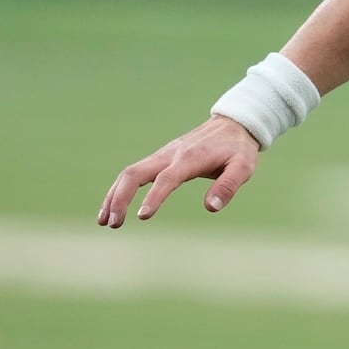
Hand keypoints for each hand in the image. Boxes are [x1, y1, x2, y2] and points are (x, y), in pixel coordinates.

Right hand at [98, 115, 260, 227]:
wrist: (232, 125)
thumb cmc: (238, 149)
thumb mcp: (243, 167)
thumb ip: (228, 186)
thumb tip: (210, 207)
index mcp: (191, 158)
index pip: (167, 179)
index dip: (154, 197)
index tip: (142, 216)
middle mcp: (170, 154)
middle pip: (134, 173)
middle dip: (120, 198)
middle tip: (113, 224)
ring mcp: (162, 155)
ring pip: (129, 173)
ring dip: (114, 196)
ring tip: (105, 222)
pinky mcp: (159, 158)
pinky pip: (134, 172)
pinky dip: (120, 189)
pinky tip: (113, 207)